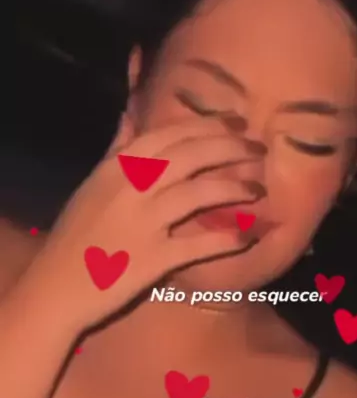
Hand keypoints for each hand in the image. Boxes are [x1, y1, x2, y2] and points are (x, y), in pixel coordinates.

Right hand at [26, 117, 259, 330]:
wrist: (57, 284)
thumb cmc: (76, 234)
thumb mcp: (93, 183)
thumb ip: (117, 148)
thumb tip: (131, 113)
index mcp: (118, 166)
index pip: (170, 134)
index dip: (208, 125)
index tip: (237, 122)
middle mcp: (132, 187)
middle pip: (191, 156)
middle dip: (230, 147)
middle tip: (258, 148)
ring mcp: (143, 223)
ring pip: (198, 194)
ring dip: (233, 188)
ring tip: (258, 189)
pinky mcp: (153, 260)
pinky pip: (197, 246)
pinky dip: (225, 240)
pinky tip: (247, 237)